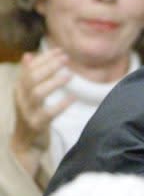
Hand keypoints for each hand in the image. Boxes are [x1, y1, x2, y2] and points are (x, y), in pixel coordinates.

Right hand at [10, 49, 73, 174]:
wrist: (24, 145)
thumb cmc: (31, 115)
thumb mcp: (28, 95)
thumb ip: (29, 77)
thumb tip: (28, 55)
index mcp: (19, 89)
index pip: (29, 69)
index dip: (44, 58)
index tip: (60, 50)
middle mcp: (21, 99)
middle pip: (32, 78)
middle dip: (49, 66)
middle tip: (66, 58)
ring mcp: (27, 112)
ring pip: (37, 93)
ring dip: (54, 82)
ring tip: (69, 75)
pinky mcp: (36, 125)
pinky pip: (48, 114)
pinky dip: (61, 105)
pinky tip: (72, 98)